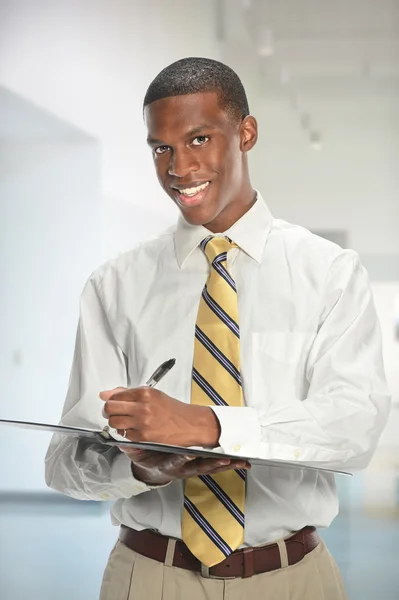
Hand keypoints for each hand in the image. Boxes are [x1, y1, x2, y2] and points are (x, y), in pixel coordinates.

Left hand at [100, 386, 219, 447]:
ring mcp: (141, 422)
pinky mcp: (143, 436)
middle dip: (109, 411)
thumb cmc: (172, 409)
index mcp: (144, 393)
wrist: (189, 424)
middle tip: (114, 412)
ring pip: (114, 422)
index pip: (115, 395)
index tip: (112, 402)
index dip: (110, 400)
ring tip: (124, 421)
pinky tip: (134, 429)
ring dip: (115, 422)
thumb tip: (106, 394)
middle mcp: (142, 406)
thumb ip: (129, 393)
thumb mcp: (152, 394)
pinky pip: (124, 434)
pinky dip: (125, 432)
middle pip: (110, 408)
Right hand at [118, 447, 250, 485]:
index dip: (182, 458)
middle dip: (213, 463)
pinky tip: (243, 462)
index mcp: (166, 463)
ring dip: (226, 465)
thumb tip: (123, 440)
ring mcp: (192, 469)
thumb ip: (131, 446)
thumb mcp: (135, 452)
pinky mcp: (200, 467)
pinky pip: (216, 467)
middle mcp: (181, 468)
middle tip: (226, 459)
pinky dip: (229, 465)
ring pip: (211, 468)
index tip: (188, 453)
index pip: (174, 460)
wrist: (151, 471)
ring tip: (240, 461)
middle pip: (199, 467)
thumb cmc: (145, 457)